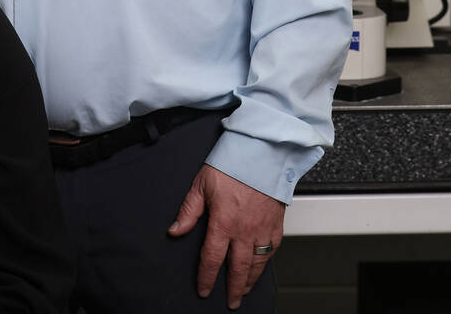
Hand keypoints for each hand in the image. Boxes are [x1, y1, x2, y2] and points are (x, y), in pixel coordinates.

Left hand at [167, 164, 285, 308]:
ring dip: (249, 280)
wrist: (262, 152)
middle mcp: (244, 230)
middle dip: (232, 288)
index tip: (203, 289)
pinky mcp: (276, 223)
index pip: (212, 259)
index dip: (206, 277)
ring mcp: (262, 228)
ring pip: (256, 263)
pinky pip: (272, 250)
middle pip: (237, 269)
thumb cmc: (232, 164)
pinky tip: (261, 266)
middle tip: (230, 302)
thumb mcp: (202, 184)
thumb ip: (188, 211)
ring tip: (244, 290)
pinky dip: (266, 262)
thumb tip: (175, 230)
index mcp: (223, 223)